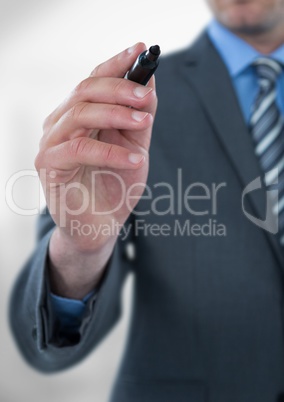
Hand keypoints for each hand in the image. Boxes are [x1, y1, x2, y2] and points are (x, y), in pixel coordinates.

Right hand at [35, 42, 156, 254]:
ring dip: (116, 114)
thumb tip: (149, 82)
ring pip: (80, 114)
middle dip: (120, 88)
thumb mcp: (135, 148)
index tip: (142, 50)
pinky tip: (135, 160)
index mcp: (80, 115)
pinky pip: (80, 149)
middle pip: (85, 90)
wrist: (101, 226)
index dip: (117, 63)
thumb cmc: (116, 186)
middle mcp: (61, 123)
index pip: (94, 80)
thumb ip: (139, 118)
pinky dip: (110, 152)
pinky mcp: (49, 166)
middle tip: (146, 93)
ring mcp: (51, 143)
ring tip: (143, 119)